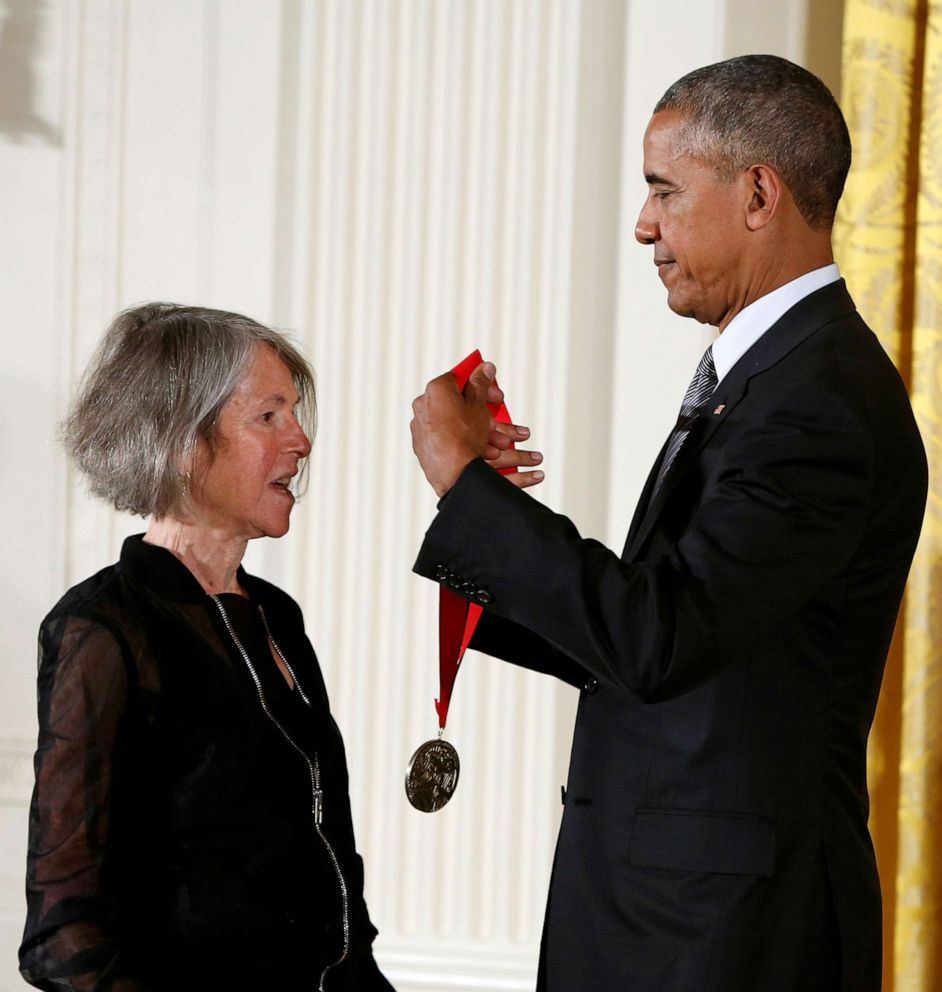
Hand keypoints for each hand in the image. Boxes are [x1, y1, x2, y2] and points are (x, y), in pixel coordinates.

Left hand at [411, 361, 544, 496]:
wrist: (454, 474)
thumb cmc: (465, 438)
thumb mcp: (479, 406)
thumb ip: (481, 383)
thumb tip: (485, 367)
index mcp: (436, 389)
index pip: (460, 377)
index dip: (482, 385)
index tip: (494, 394)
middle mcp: (423, 404)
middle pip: (456, 401)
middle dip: (481, 410)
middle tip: (496, 418)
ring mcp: (419, 426)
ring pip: (453, 422)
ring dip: (476, 428)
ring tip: (494, 440)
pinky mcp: (421, 445)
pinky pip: (444, 437)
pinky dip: (461, 440)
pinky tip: (477, 448)